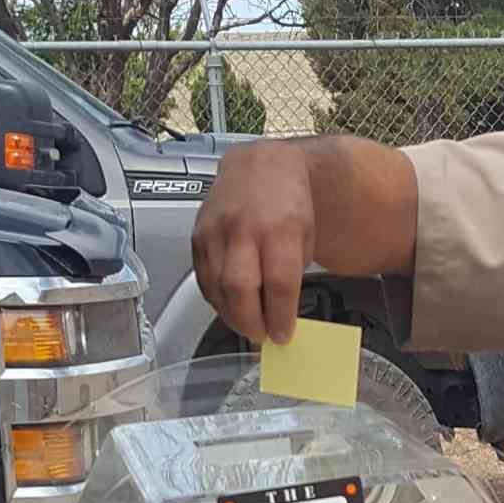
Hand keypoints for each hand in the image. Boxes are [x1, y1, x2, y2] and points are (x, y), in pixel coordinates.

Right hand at [192, 139, 313, 344]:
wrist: (260, 167)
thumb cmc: (287, 202)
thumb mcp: (306, 236)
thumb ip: (293, 275)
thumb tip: (281, 315)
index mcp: (279, 228)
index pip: (278, 283)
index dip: (280, 316)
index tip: (283, 334)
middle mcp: (243, 228)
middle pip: (240, 289)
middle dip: (251, 322)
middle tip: (262, 335)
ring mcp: (215, 231)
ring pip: (216, 288)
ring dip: (232, 315)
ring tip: (247, 324)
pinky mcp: (197, 237)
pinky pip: (202, 278)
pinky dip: (216, 298)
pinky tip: (230, 304)